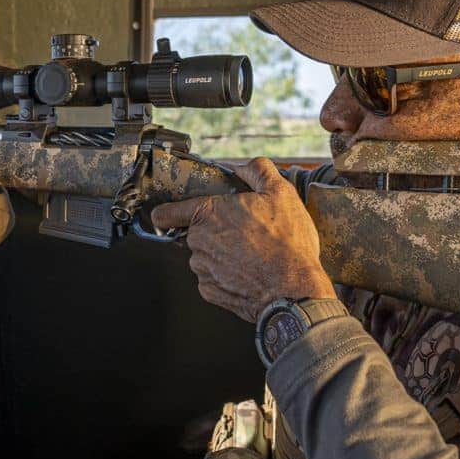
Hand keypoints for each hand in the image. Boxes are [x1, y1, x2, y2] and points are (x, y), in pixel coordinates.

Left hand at [151, 157, 335, 321]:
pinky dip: (228, 275)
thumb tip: (245, 167)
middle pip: (195, 233)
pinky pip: (213, 278)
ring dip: (222, 254)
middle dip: (215, 231)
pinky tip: (250, 271)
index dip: (167, 212)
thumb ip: (258, 171)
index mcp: (208, 214)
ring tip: (253, 254)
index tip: (173, 215)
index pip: (165, 213)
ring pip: (205, 256)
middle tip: (245, 232)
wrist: (294, 291)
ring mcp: (203, 269)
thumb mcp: (281, 193)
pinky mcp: (210, 291)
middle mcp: (198, 242)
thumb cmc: (287, 244)